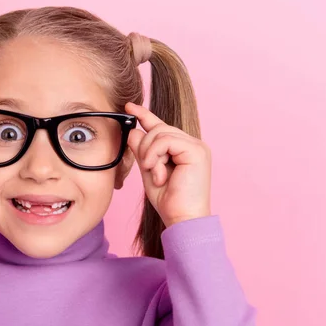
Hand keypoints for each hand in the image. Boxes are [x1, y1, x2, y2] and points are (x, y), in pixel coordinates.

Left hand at [126, 102, 211, 226]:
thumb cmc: (169, 201)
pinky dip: (154, 153)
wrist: (183, 219)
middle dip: (145, 147)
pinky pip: (166, 140)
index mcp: (183, 150)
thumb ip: (142, 152)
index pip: (161, 127)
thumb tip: (133, 131)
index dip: (144, 115)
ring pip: (160, 133)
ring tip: (153, 172)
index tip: (128, 106)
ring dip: (149, 153)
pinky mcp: (197, 151)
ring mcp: (197, 146)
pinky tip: (155, 168)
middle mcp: (192, 145)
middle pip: (158, 129)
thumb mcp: (149, 172)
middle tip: (147, 168)